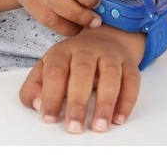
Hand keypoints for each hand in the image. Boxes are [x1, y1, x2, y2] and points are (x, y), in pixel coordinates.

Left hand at [18, 26, 146, 132]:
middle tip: (74, 127)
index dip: (51, 95)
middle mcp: (87, 50)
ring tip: (100, 126)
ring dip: (105, 103)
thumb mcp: (47, 68)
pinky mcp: (129, 64)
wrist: (104, 39)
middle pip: (83, 72)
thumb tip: (37, 105)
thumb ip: (35, 86)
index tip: (49, 119)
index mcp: (62, 51)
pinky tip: (119, 119)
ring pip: (110, 75)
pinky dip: (127, 101)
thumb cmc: (71, 62)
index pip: (55, 71)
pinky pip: (131, 80)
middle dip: (78, 102)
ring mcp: (110, 55)